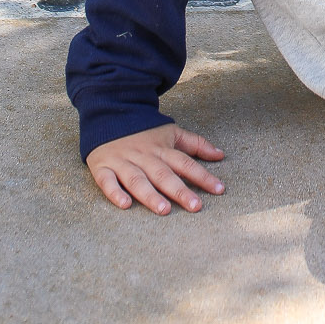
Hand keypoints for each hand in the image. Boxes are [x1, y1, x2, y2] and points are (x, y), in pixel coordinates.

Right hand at [85, 123, 224, 213]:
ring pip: (138, 180)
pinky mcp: (103, 168)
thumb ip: (196, 144)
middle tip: (195, 206)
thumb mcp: (171, 132)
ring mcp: (123, 162)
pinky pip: (108, 181)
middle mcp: (144, 156)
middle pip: (164, 174)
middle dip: (180, 190)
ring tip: (164, 209)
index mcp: (162, 149)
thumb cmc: (144, 130)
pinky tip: (125, 204)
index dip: (203, 176)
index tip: (220, 190)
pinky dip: (115, 192)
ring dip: (150, 195)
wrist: (109, 113)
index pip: (186, 163)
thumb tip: (220, 155)